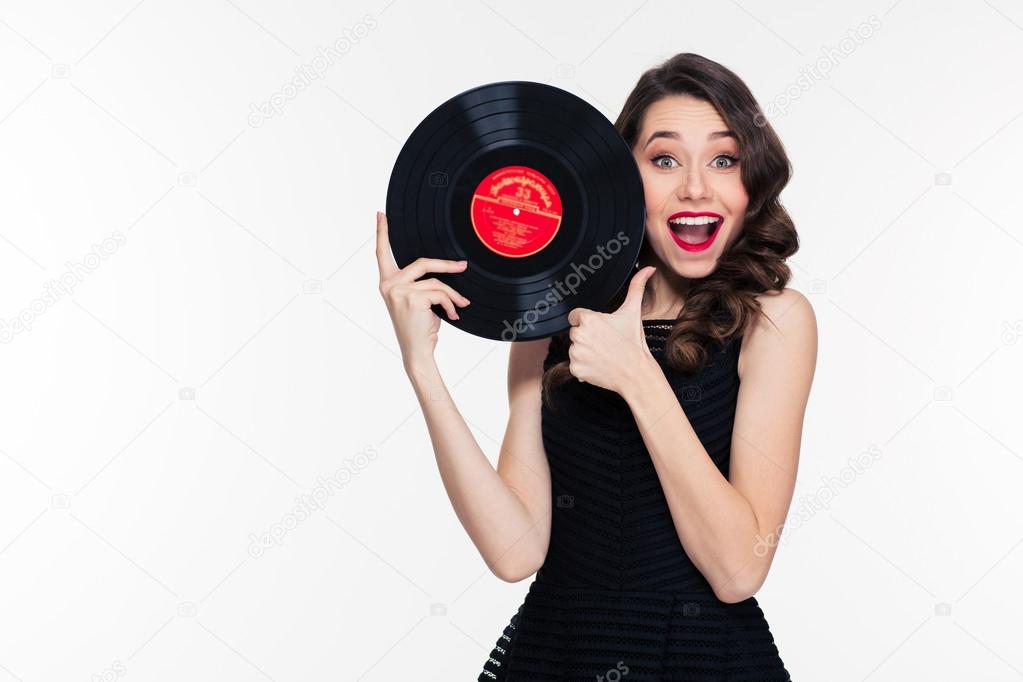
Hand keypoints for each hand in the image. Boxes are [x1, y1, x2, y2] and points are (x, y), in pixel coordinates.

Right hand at [376, 211, 470, 368]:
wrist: (417, 350)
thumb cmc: (419, 327)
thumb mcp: (419, 300)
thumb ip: (423, 284)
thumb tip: (448, 270)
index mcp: (387, 282)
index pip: (382, 253)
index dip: (382, 232)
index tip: (380, 214)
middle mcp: (388, 284)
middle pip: (423, 263)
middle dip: (446, 265)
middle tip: (462, 265)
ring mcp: (398, 290)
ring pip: (436, 282)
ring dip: (452, 295)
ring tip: (460, 306)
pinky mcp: (412, 297)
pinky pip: (440, 292)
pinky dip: (451, 303)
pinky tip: (452, 315)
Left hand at [566, 265, 657, 393]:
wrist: (637, 374)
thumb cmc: (634, 342)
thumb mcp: (633, 312)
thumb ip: (637, 287)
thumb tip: (648, 268)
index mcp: (588, 319)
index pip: (576, 316)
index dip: (588, 322)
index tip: (601, 329)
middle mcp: (578, 335)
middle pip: (575, 332)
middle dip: (587, 337)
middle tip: (606, 343)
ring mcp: (575, 354)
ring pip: (575, 348)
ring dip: (585, 352)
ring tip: (604, 354)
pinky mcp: (575, 369)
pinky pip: (574, 365)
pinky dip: (584, 367)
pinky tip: (599, 366)